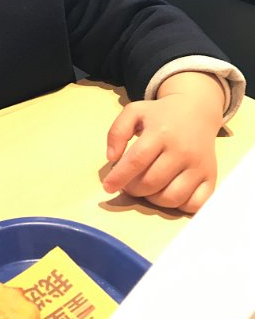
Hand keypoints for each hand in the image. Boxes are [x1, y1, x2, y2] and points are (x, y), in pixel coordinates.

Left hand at [102, 73, 224, 212]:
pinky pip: (195, 204)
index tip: (108, 186)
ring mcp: (198, 165)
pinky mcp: (211, 177)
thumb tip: (112, 157)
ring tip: (146, 187)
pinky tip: (169, 193)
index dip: (119, 177)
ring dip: (152, 199)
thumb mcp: (134, 112)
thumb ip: (117, 131)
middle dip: (133, 188)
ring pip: (171, 198)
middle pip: (151, 182)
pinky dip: (178, 206)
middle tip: (128, 183)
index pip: (136, 160)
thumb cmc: (160, 114)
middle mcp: (182, 150)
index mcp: (160, 132)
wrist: (196, 111)